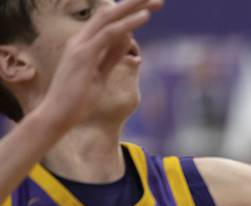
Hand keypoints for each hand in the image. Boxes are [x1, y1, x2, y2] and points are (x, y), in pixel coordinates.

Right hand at [40, 0, 162, 129]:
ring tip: (155, 1)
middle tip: (158, 0)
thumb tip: (126, 42)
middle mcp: (81, 39)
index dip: (128, 12)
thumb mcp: (100, 74)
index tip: (150, 8)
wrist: (59, 115)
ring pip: (110, 17)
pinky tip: (144, 17)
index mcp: (84, 43)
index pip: (108, 21)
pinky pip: (109, 33)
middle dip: (134, 4)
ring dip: (134, 8)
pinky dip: (128, 24)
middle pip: (110, 13)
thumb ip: (110, 57)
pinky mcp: (84, 55)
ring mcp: (81, 45)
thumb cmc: (78, 99)